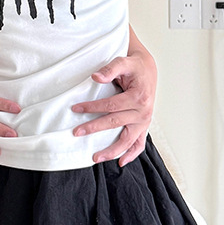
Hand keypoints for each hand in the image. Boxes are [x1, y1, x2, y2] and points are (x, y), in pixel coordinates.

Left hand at [71, 47, 156, 166]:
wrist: (148, 70)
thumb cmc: (134, 67)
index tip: (75, 109)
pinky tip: (121, 162)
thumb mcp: (123, 62)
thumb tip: (95, 77)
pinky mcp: (144, 126)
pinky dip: (132, 154)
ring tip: (96, 158)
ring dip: (112, 151)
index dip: (92, 107)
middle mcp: (143, 112)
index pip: (111, 105)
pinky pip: (139, 144)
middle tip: (76, 132)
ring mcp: (144, 121)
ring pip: (128, 140)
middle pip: (115, 123)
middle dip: (94, 128)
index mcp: (138, 97)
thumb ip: (110, 69)